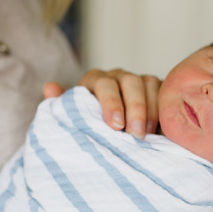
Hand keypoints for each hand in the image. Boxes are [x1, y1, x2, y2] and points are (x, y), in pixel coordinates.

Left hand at [43, 68, 160, 138]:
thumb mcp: (74, 117)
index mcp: (95, 80)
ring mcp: (138, 80)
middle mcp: (117, 76)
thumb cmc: (88, 125)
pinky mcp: (157, 89)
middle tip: (134, 134)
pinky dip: (162, 110)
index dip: (110, 103)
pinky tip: (160, 130)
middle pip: (129, 81)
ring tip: (147, 135)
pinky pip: (163, 92)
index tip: (115, 126)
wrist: (110, 133)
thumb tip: (49, 88)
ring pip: (148, 84)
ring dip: (150, 110)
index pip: (103, 84)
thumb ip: (63, 105)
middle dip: (133, 107)